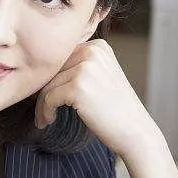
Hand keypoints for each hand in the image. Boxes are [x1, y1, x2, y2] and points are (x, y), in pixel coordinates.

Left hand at [36, 39, 160, 157]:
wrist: (136, 132)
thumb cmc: (117, 110)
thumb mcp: (102, 76)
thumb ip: (80, 66)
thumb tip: (42, 70)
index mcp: (98, 46)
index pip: (62, 58)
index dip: (51, 78)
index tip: (47, 96)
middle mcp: (92, 51)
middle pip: (53, 69)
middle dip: (44, 91)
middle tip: (42, 110)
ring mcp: (86, 68)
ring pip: (47, 84)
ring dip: (42, 104)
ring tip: (44, 118)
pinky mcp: (78, 87)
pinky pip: (48, 98)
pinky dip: (44, 111)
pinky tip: (48, 121)